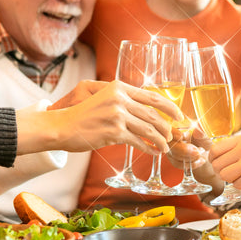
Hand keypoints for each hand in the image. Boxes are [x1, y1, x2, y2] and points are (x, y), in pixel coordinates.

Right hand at [17, 81, 181, 154]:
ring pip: (148, 128)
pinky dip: (149, 148)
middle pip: (153, 113)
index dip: (169, 106)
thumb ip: (122, 100)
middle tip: (174, 135)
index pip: (151, 96)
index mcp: (118, 87)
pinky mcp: (113, 132)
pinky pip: (138, 141)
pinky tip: (154, 152)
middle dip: (167, 126)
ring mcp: (117, 115)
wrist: (61, 126)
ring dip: (160, 140)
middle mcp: (119, 98)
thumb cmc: (82, 115)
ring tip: (165, 147)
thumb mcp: (103, 98)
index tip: (179, 115)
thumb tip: (146, 109)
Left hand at [209, 135, 240, 188]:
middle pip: (217, 165)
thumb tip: (222, 156)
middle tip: (231, 173)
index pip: (215, 150)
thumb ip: (238, 146)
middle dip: (221, 172)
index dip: (213, 160)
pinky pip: (238, 185)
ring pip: (225, 176)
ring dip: (231, 179)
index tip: (218, 164)